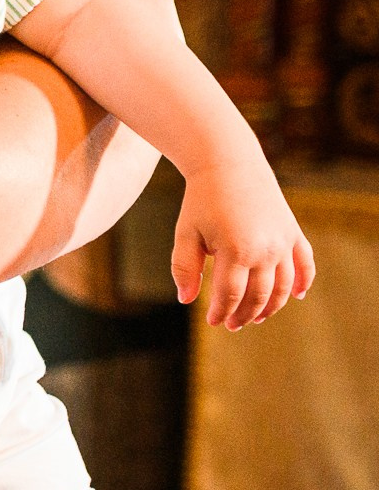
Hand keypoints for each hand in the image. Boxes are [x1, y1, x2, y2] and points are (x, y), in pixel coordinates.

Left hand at [171, 164, 314, 329]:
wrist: (229, 165)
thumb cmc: (202, 201)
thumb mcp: (185, 233)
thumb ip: (184, 268)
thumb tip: (185, 300)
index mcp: (235, 252)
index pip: (230, 295)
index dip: (221, 312)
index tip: (212, 322)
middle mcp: (264, 250)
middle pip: (258, 296)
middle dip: (244, 314)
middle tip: (232, 325)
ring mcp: (283, 242)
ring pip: (283, 286)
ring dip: (271, 306)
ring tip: (257, 318)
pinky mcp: (293, 233)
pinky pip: (304, 264)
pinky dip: (303, 282)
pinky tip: (297, 296)